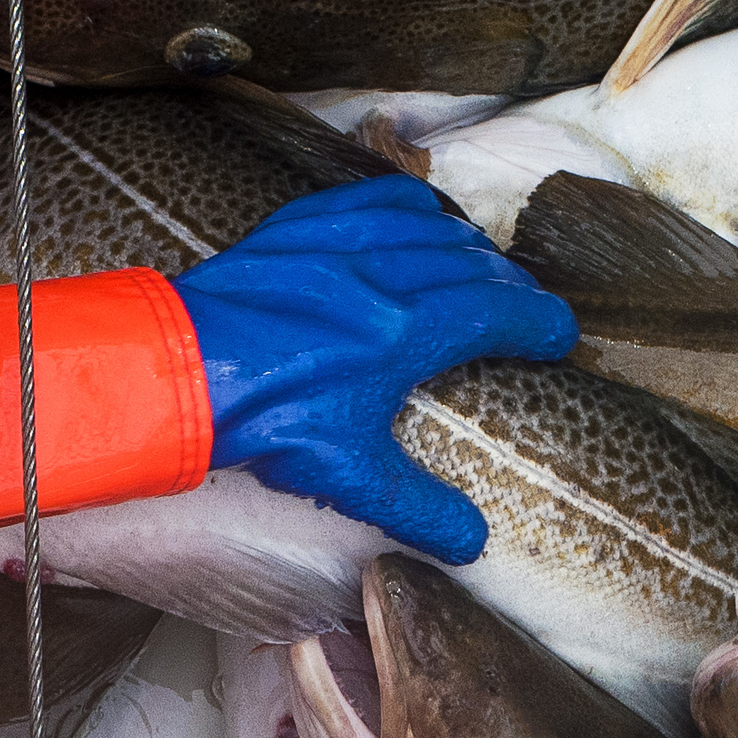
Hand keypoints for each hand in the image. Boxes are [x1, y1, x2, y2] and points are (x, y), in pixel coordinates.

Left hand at [173, 178, 577, 562]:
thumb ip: (418, 508)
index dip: (539, 320)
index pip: (496, 310)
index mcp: (404, 330)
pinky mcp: (299, 226)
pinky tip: (417, 219)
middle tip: (523, 308)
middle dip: (508, 284)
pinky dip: (409, 206)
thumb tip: (470, 541)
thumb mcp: (349, 476)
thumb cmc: (265, 421)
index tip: (560, 333)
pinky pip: (373, 197)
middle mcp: (381, 272)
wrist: (176, 376)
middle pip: (470, 261)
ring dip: (465, 244)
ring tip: (479, 266)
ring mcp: (338, 241)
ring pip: (427, 223)